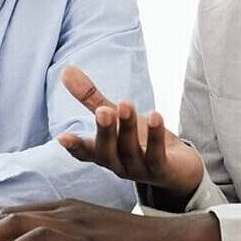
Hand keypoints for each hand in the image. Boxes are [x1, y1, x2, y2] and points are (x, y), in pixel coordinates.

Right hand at [58, 66, 203, 197]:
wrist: (178, 168)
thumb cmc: (140, 140)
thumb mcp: (116, 117)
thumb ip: (92, 98)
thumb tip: (66, 70)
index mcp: (104, 152)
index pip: (85, 153)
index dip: (74, 147)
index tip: (62, 138)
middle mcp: (118, 164)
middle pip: (106, 151)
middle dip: (104, 131)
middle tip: (103, 111)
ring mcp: (139, 169)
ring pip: (130, 150)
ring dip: (127, 127)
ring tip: (125, 104)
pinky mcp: (161, 170)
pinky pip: (157, 156)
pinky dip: (155, 137)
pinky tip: (155, 115)